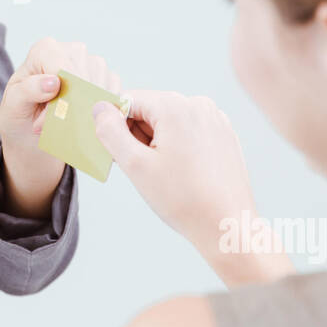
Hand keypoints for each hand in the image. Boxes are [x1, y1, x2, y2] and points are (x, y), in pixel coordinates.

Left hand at [0, 39, 120, 215]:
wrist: (31, 131)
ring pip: (102, 87)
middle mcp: (72, 51)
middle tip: (58, 126)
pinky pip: (114, 96)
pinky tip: (85, 122)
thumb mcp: (13, 105)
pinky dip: (102, 114)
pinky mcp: (107, 80)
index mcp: (45, 50)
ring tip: (67, 124)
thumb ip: (29, 90)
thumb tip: (53, 82)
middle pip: (85, 78)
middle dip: (75, 107)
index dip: (62, 96)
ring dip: (88, 112)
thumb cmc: (19, 113)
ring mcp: (92, 64)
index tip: (54, 118)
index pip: (64, 68)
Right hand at [92, 91, 293, 284]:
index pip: (128, 100)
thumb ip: (110, 131)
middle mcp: (198, 104)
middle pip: (150, 109)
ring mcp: (215, 118)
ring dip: (157, 143)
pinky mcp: (224, 134)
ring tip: (165, 175)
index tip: (122, 155)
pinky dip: (178, 147)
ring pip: (169, 121)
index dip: (117, 126)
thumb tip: (100, 108)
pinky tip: (182, 174)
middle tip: (144, 169)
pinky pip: (189, 131)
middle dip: (138, 136)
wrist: (227, 225)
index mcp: (175, 106)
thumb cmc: (182, 199)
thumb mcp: (135, 165)